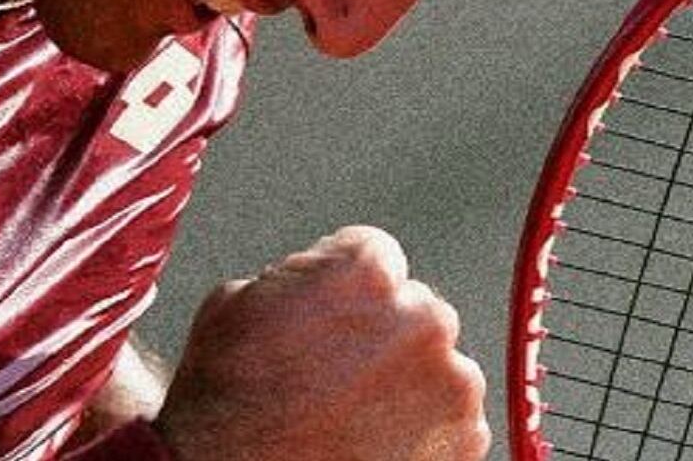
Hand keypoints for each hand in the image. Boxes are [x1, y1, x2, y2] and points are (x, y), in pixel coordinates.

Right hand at [152, 225, 489, 460]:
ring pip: (436, 364)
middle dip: (381, 330)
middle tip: (334, 370)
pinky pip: (451, 418)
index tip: (328, 311)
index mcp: (367, 272)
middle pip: (411, 306)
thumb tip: (317, 280)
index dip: (344, 281)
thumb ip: (298, 276)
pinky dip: (422, 428)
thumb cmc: (227, 400)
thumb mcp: (236, 301)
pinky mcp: (466, 439)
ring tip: (349, 413)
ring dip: (405, 379)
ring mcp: (452, 383)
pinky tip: (370, 440)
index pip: (374, 252)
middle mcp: (423, 319)